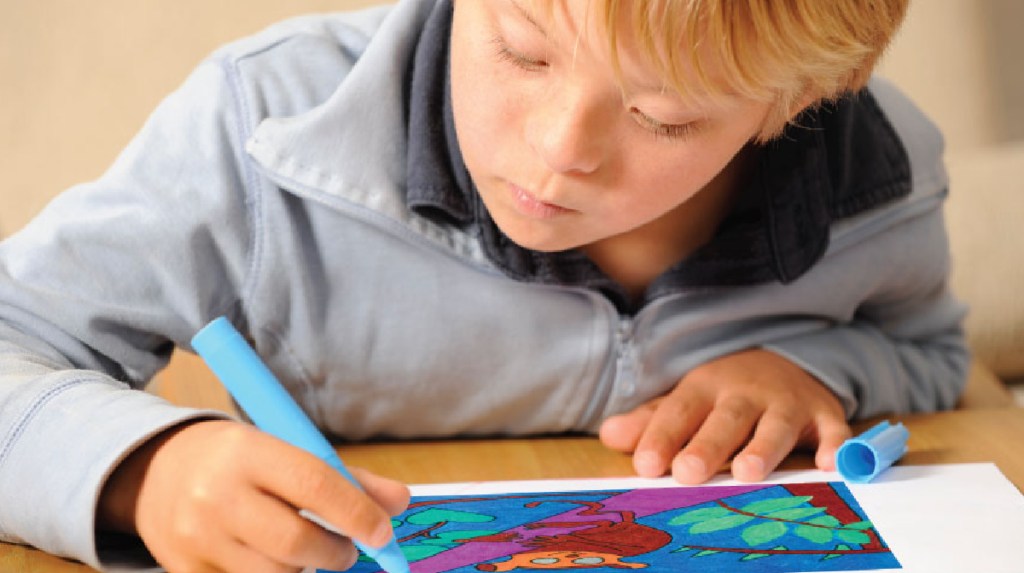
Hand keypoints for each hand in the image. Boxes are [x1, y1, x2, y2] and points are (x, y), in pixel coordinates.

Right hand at [98, 419, 408, 572]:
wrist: (156, 472)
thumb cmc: (240, 462)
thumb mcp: (287, 452)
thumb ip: (346, 479)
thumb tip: (400, 503)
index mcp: (248, 451)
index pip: (315, 484)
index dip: (358, 514)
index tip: (383, 534)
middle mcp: (216, 494)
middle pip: (294, 543)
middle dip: (336, 554)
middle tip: (347, 552)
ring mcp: (195, 538)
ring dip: (304, 571)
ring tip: (306, 554)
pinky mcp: (184, 571)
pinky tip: (272, 562)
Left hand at [599, 348, 849, 483]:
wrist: (784, 361)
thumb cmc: (723, 396)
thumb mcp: (686, 402)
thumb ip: (650, 422)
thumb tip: (610, 435)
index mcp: (704, 389)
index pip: (678, 412)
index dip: (662, 437)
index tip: (646, 464)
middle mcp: (745, 393)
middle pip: (724, 420)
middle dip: (706, 446)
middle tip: (688, 473)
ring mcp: (786, 403)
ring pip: (775, 425)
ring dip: (763, 447)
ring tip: (748, 472)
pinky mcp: (824, 415)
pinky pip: (833, 430)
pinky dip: (835, 445)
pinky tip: (830, 465)